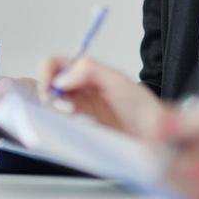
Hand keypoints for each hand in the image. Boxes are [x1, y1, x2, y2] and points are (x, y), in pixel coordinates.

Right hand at [37, 55, 166, 138]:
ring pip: (50, 102)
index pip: (56, 64)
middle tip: (53, 106)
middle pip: (48, 83)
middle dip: (44, 92)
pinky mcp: (80, 126)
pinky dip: (53, 121)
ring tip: (61, 116)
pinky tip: (64, 126)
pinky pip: (57, 120)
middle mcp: (82, 88)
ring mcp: (80, 107)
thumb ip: (90, 71)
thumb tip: (61, 78)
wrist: (155, 135)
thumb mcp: (118, 82)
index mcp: (90, 72)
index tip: (49, 90)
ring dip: (48, 108)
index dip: (47, 73)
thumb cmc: (143, 108)